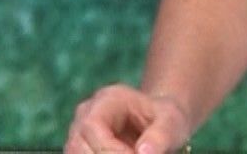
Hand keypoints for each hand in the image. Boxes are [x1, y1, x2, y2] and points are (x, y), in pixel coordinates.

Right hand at [65, 83, 194, 153]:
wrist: (160, 124)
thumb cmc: (166, 119)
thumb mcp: (172, 122)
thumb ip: (160, 136)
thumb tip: (144, 152)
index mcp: (107, 99)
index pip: (92, 126)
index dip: (109, 149)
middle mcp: (86, 113)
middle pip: (77, 144)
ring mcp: (79, 132)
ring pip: (74, 153)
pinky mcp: (81, 148)